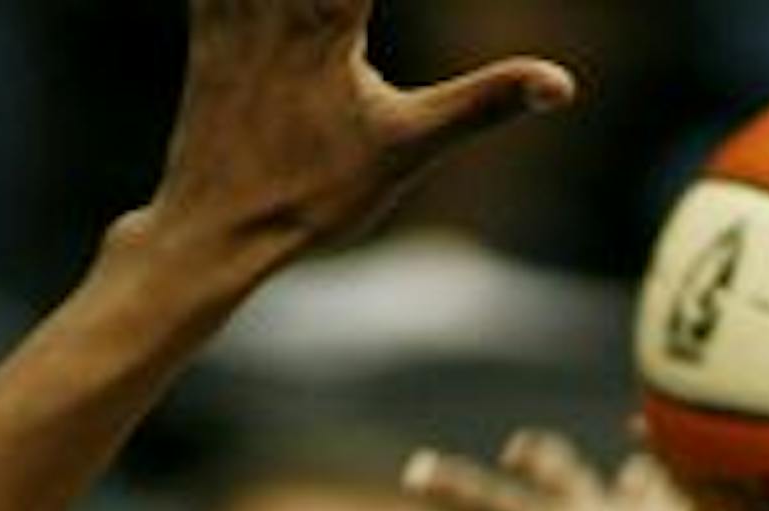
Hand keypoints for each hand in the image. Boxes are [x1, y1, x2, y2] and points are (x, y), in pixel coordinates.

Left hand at [140, 0, 574, 269]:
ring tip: (339, 3)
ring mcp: (233, 3)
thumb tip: (563, 85)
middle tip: (361, 5)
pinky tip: (274, 6)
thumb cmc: (313, 197)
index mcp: (331, 15)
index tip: (375, 6)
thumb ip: (484, 102)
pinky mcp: (205, 18)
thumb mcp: (408, 149)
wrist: (218, 230)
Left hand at [407, 432, 768, 510]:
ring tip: (518, 451)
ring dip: (541, 462)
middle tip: (624, 446)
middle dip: (632, 467)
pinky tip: (420, 474)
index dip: (708, 488)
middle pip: (641, 478)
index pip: (708, 504)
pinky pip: (492, 508)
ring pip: (563, 477)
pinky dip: (457, 490)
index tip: (713, 466)